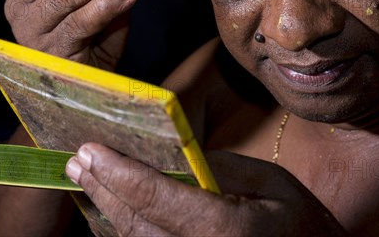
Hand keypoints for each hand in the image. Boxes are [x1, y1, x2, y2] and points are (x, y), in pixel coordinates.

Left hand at [65, 143, 348, 235]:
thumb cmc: (301, 224)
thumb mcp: (274, 183)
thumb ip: (225, 168)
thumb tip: (178, 156)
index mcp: (223, 229)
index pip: (157, 197)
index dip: (119, 172)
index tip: (92, 149)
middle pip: (135, 222)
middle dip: (103, 188)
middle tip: (78, 160)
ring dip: (107, 208)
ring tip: (86, 178)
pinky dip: (125, 229)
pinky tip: (113, 209)